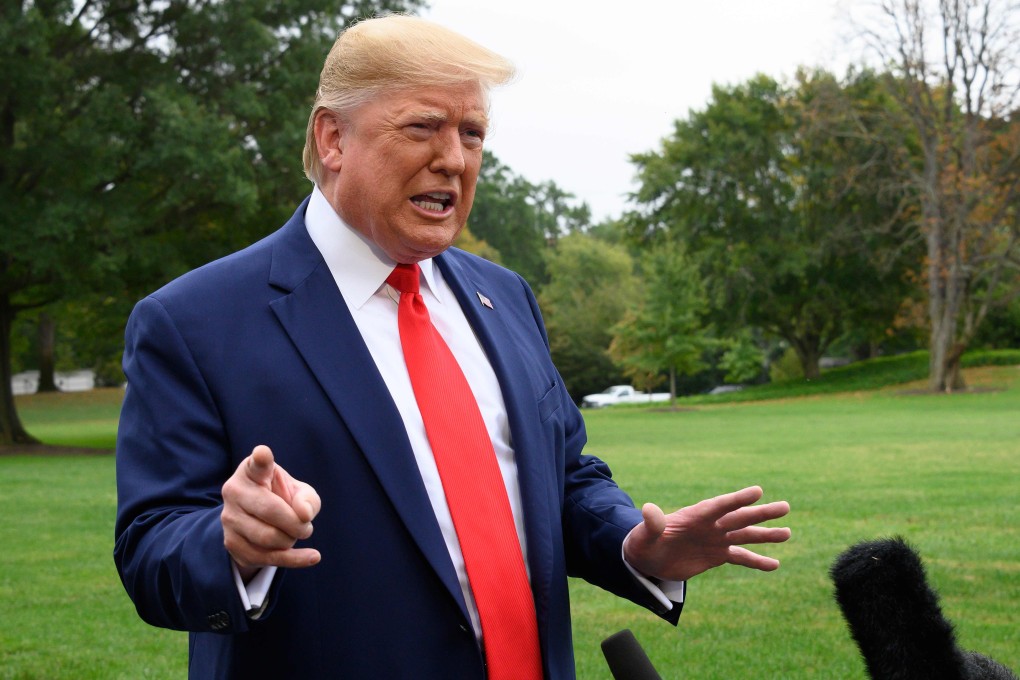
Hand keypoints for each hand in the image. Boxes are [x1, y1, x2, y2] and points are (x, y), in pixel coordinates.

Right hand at [221, 445, 321, 580]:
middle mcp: (234, 491)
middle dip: (297, 523)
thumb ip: (307, 499)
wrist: (257, 520)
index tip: (263, 454)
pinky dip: (294, 559)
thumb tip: (304, 515)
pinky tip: (312, 557)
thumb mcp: (300, 492)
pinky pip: (266, 558)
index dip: (261, 459)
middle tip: (307, 526)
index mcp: (252, 471)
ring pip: (268, 538)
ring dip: (291, 540)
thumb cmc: (282, 497)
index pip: (257, 464)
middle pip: (271, 511)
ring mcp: (229, 519)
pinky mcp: (231, 544)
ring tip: (297, 534)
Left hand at [623, 486, 789, 581]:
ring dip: (766, 535)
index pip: (719, 505)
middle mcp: (710, 525)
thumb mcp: (644, 534)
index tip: (757, 491)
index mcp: (695, 515)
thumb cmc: (643, 542)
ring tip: (788, 533)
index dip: (738, 499)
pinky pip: (741, 557)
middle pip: (739, 517)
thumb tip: (648, 509)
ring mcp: (716, 539)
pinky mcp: (717, 555)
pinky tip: (775, 564)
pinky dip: (757, 561)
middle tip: (785, 506)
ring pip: (745, 535)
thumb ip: (652, 523)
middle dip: (762, 513)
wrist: (648, 558)